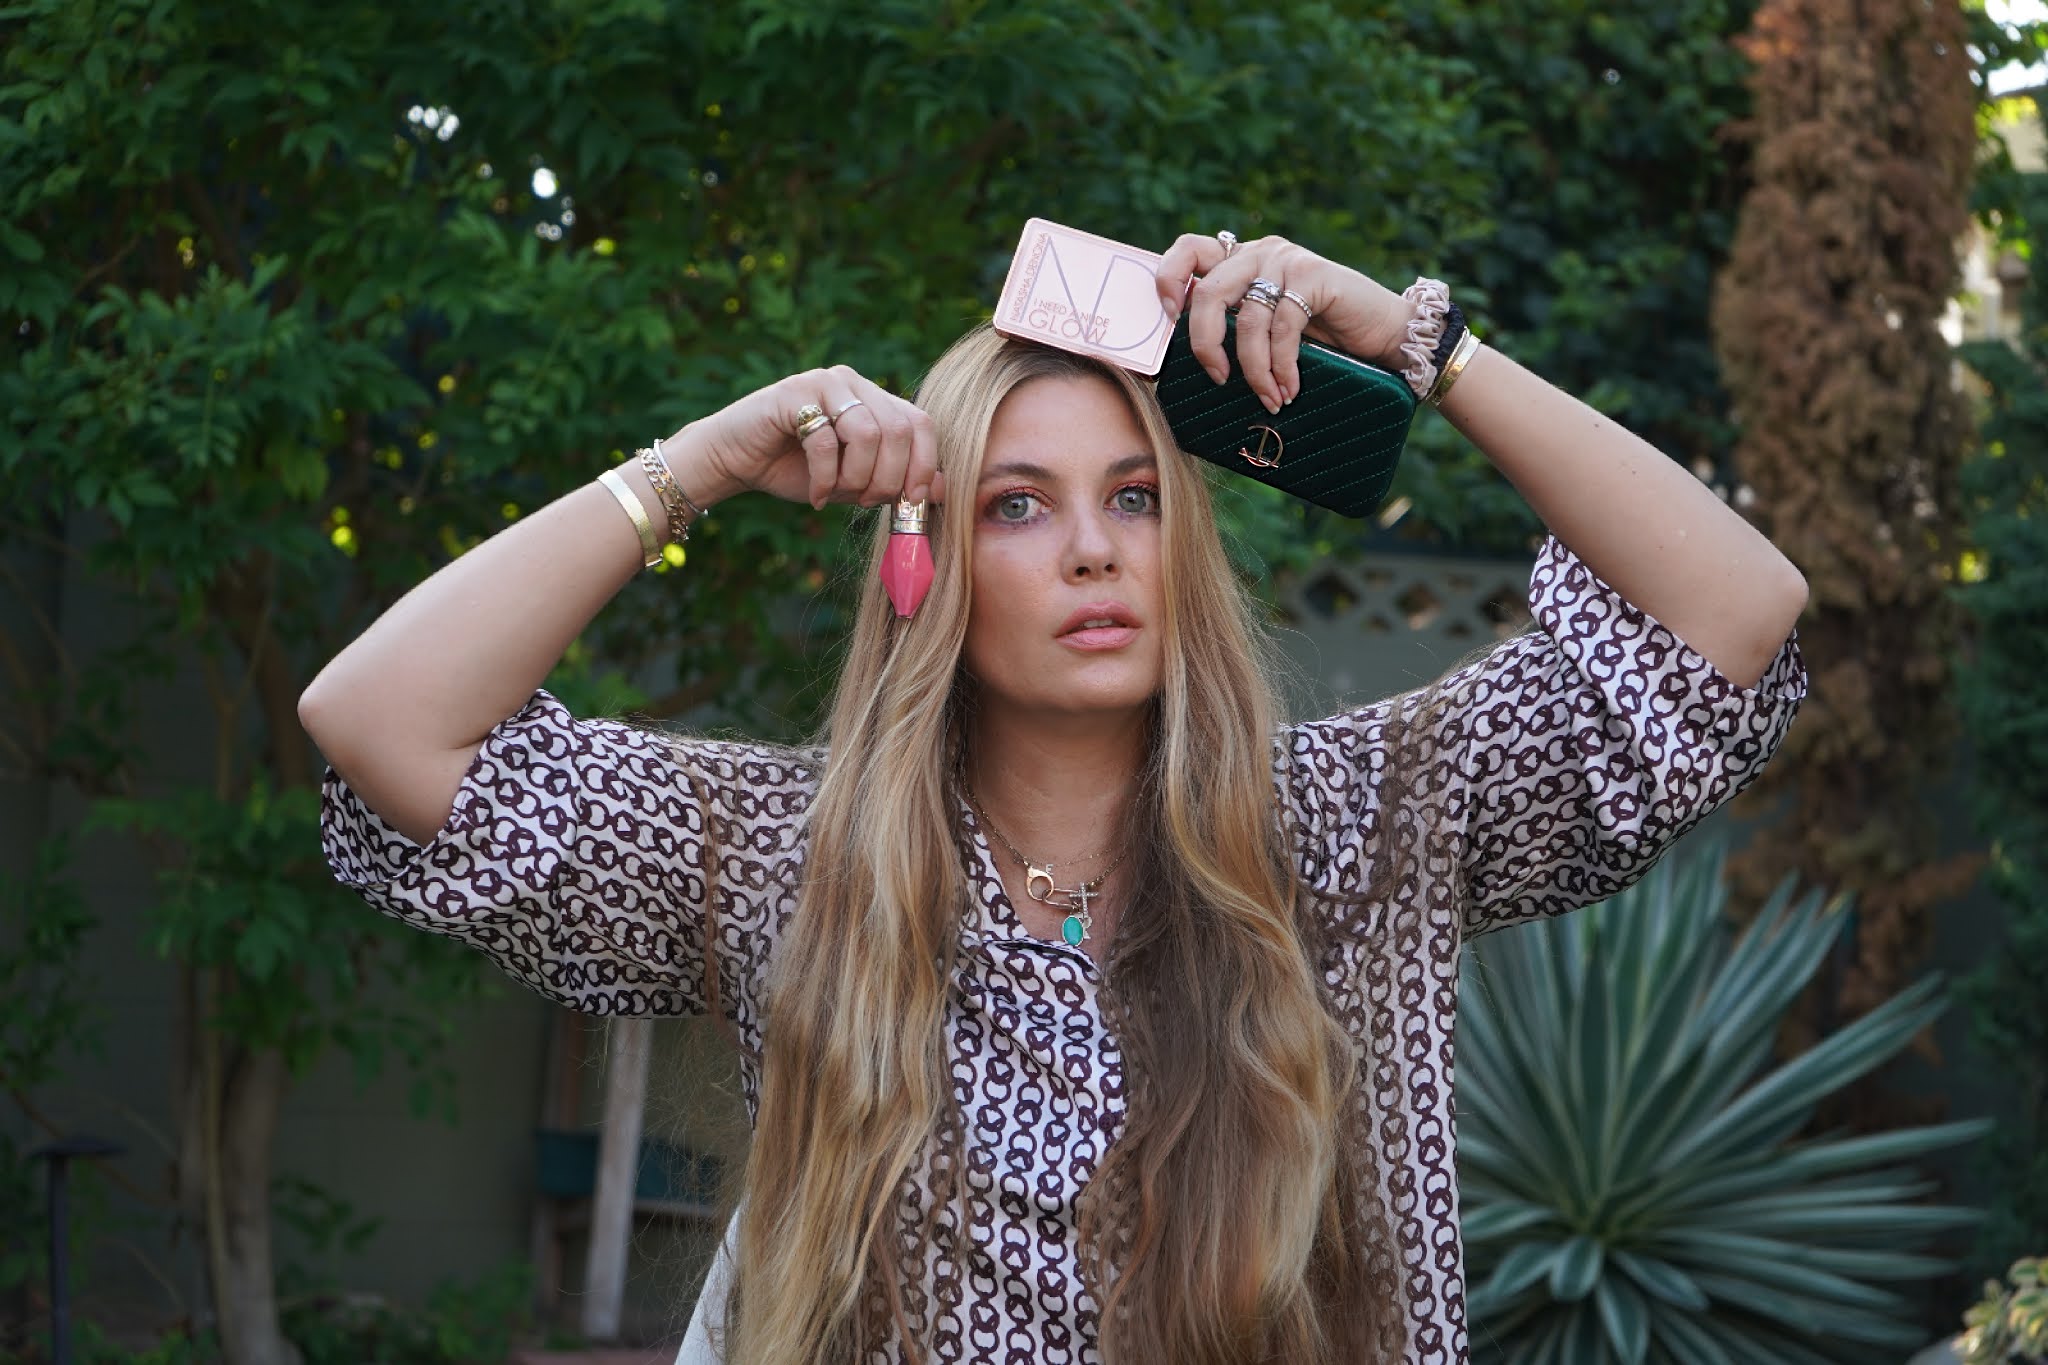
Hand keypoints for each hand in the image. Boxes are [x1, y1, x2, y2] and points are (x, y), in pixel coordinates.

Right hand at [672, 365, 945, 510]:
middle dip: (889, 478)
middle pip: (899, 430)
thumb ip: (897, 481)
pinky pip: (825, 440)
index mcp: (876, 400)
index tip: (911, 502)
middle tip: (868, 501)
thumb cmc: (798, 470)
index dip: (924, 465)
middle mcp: (854, 384)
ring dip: (857, 478)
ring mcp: (824, 383)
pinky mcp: (793, 393)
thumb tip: (945, 490)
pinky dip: (825, 478)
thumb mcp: (856, 482)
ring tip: (838, 495)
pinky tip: (817, 495)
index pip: (921, 424)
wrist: (737, 462)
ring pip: (867, 432)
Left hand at [1153, 233, 1411, 413]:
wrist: (1383, 332)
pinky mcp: (1313, 276)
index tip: (1170, 319)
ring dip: (1253, 368)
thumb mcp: (1267, 328)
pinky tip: (1288, 388)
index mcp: (1239, 259)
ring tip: (1267, 397)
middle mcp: (1259, 253)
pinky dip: (1281, 365)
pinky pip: (1282, 327)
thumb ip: (1234, 326)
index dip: (1169, 279)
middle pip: (1209, 291)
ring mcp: (1286, 261)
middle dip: (1205, 343)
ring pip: (1248, 317)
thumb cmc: (1322, 337)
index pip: (1189, 250)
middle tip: (1217, 378)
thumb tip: (1188, 361)